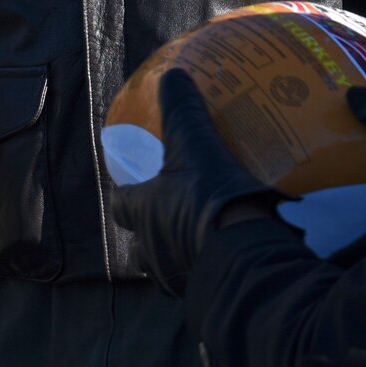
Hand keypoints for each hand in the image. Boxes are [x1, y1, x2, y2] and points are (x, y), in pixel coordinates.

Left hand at [109, 70, 276, 297]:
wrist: (244, 255)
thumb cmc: (210, 197)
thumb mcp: (195, 144)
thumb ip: (183, 109)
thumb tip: (174, 74)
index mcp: (143, 211)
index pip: (121, 204)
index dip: (126, 194)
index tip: (135, 182)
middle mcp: (152, 248)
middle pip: (141, 245)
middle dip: (151, 232)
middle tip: (174, 215)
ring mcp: (177, 276)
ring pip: (169, 267)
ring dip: (179, 254)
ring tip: (203, 239)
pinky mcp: (206, 292)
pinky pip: (203, 280)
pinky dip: (211, 269)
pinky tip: (232, 256)